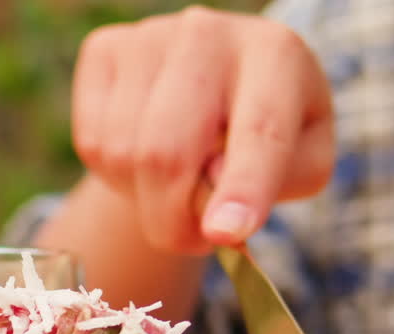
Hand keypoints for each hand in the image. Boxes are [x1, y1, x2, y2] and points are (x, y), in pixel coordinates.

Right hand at [71, 7, 333, 253]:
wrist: (213, 88)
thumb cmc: (265, 135)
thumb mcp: (301, 163)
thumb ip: (278, 182)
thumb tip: (211, 182)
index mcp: (276, 55)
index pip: (260, 130)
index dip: (242, 186)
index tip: (224, 233)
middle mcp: (208, 33)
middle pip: (168, 152)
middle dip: (171, 218)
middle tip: (189, 242)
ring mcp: (148, 37)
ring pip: (123, 154)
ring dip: (144, 198)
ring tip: (175, 185)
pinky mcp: (103, 50)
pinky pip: (92, 142)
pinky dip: (113, 173)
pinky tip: (142, 158)